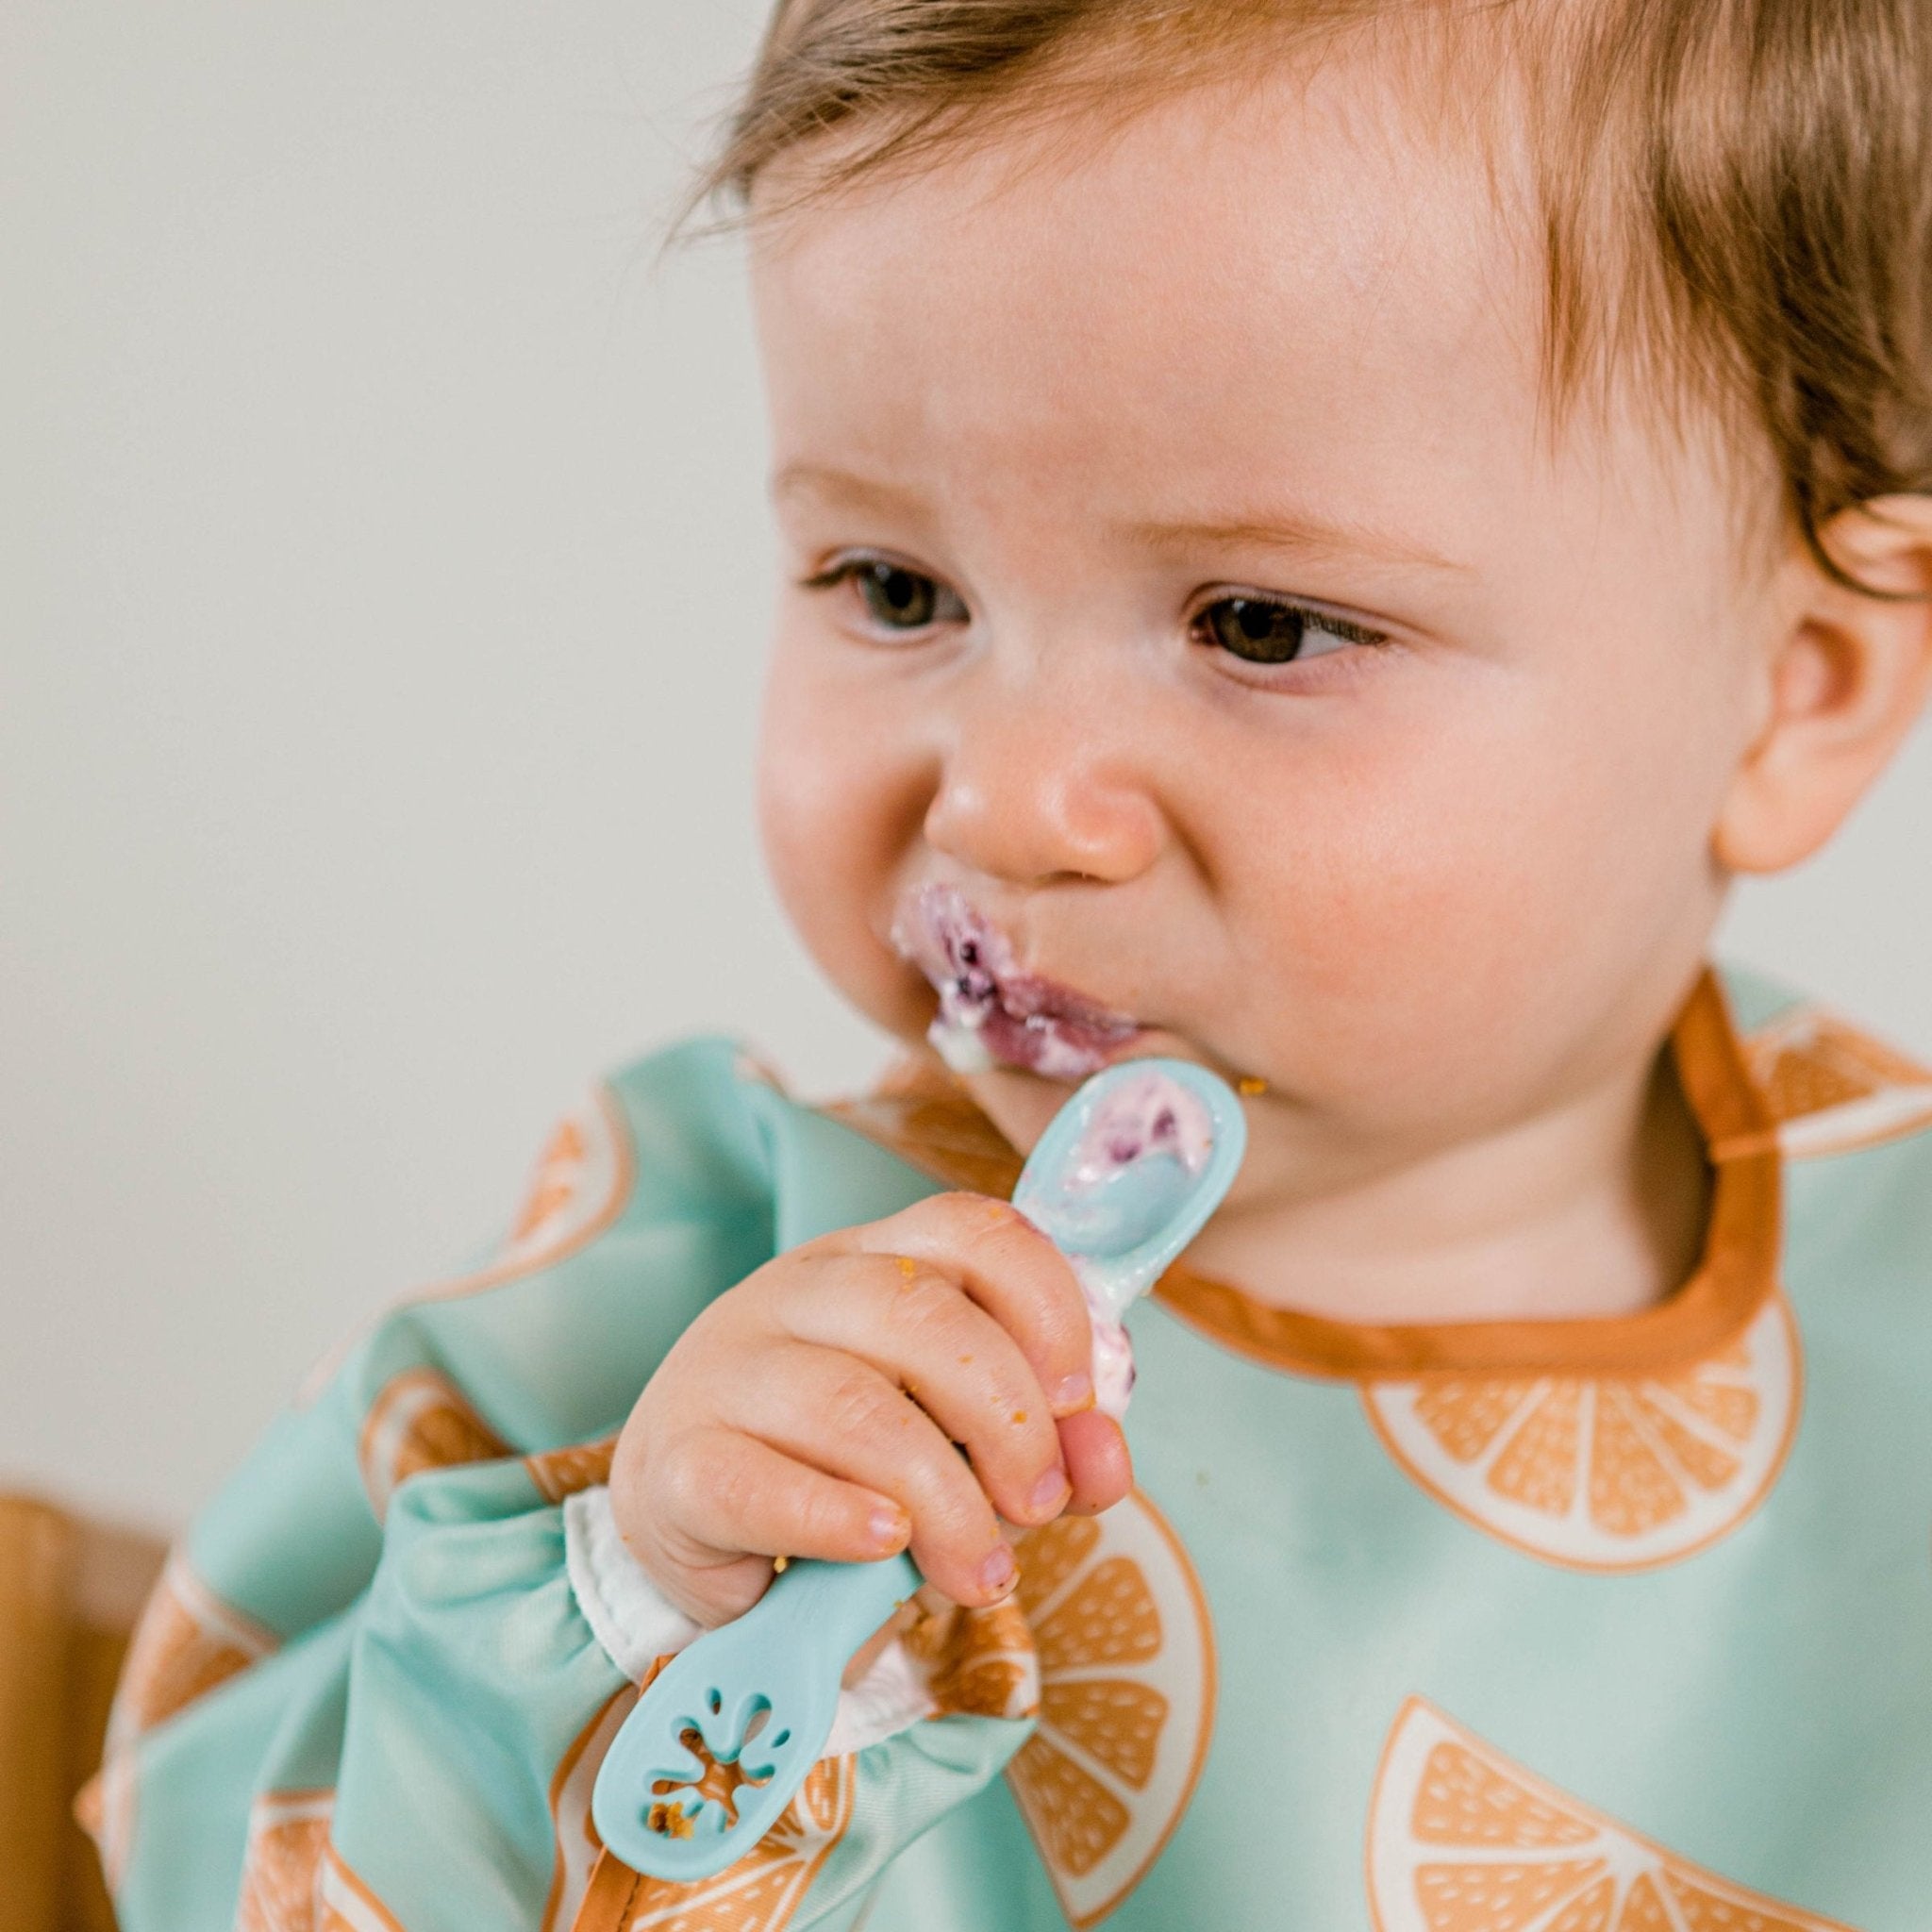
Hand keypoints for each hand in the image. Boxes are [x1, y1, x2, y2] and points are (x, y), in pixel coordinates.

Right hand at [609, 1193, 1133, 1627]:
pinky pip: (761, 1483)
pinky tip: (884, 1546)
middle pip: (918, 1314)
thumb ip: (1042, 1441)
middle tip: (1040, 1504)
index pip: (971, 1230)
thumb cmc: (851, 1463)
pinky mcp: (678, 1462)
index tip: (1082, 1396)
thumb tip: (1103, 1462)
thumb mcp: (958, 1439)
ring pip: (852, 1405)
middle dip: (1008, 1418)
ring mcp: (729, 1369)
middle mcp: (798, 1292)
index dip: (1045, 1302)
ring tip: (981, 1570)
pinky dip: (837, 1520)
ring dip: (944, 1499)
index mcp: (876, 1260)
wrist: (699, 1520)